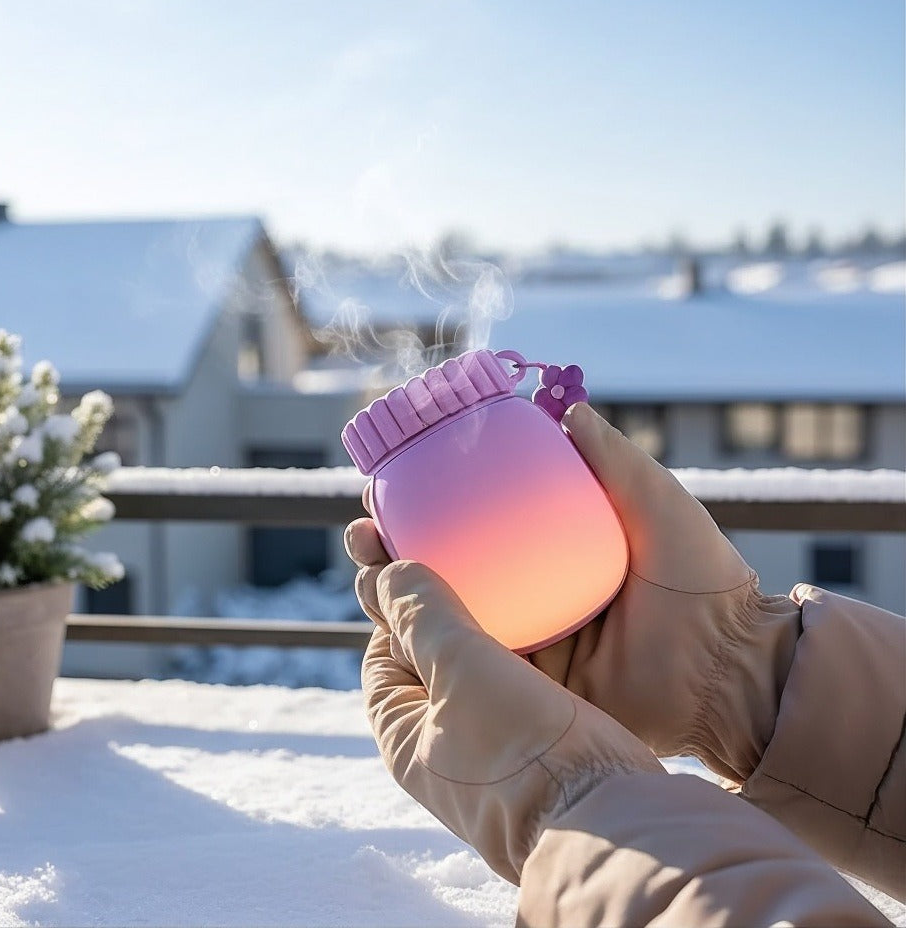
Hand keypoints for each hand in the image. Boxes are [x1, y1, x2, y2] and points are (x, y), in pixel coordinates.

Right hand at [348, 403, 800, 782]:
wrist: (728, 670)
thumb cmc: (701, 581)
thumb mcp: (657, 505)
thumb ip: (613, 458)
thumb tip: (565, 407)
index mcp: (549, 550)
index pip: (472, 520)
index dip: (424, 500)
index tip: (389, 478)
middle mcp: (528, 592)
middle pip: (442, 564)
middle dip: (389, 545)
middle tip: (363, 525)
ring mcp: (524, 640)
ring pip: (440, 612)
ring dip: (390, 589)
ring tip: (364, 564)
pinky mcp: (527, 684)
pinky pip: (467, 661)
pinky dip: (424, 641)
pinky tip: (390, 621)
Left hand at [353, 556, 663, 884]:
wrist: (609, 821)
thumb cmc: (522, 750)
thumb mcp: (457, 667)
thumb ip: (420, 612)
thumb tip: (383, 570)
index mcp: (403, 730)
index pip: (382, 647)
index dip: (393, 597)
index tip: (419, 553)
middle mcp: (442, 737)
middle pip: (433, 649)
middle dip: (445, 597)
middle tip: (463, 542)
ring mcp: (493, 739)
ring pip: (482, 657)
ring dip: (492, 612)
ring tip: (507, 559)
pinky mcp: (540, 735)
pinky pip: (523, 671)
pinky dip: (528, 636)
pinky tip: (552, 603)